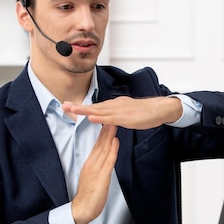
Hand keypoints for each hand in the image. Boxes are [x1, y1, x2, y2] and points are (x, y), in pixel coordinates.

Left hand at [62, 96, 181, 129]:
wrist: (160, 109)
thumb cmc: (146, 112)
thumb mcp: (127, 112)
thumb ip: (116, 115)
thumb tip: (107, 118)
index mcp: (115, 105)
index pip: (95, 106)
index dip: (82, 106)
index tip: (69, 106)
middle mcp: (115, 105)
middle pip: (93, 106)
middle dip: (78, 106)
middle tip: (63, 105)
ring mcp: (120, 111)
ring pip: (99, 110)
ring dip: (84, 110)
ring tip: (71, 109)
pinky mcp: (126, 117)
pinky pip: (110, 118)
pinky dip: (99, 117)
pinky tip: (90, 117)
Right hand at [71, 124, 119, 223]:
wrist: (82, 208)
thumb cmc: (89, 195)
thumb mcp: (92, 177)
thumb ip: (98, 166)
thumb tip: (104, 158)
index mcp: (89, 163)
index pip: (97, 145)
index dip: (103, 132)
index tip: (108, 121)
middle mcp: (92, 163)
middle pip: (100, 143)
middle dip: (106, 129)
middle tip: (112, 115)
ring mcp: (96, 169)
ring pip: (104, 148)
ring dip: (109, 135)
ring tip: (114, 122)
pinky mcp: (101, 176)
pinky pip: (108, 160)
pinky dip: (112, 149)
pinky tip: (115, 141)